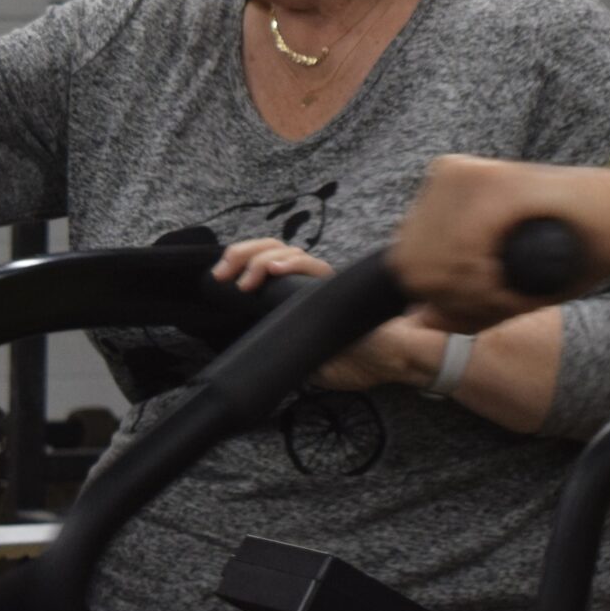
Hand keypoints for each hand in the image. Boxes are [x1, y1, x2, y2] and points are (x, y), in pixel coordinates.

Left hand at [212, 239, 443, 390]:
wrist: (391, 360)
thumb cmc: (355, 361)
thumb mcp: (304, 362)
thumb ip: (286, 350)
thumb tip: (256, 357)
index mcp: (294, 297)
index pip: (263, 267)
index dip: (239, 263)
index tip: (218, 278)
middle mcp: (306, 282)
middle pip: (268, 249)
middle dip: (240, 253)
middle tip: (222, 274)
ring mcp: (320, 280)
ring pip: (285, 250)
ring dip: (260, 258)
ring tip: (248, 278)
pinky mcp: (336, 283)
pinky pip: (312, 265)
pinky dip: (292, 264)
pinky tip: (277, 270)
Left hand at [387, 155, 609, 332]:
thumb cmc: (568, 249)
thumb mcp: (503, 278)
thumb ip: (460, 299)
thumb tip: (419, 321)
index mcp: (443, 194)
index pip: (405, 262)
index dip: (442, 296)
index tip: (488, 297)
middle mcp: (448, 177)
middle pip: (414, 266)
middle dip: (457, 296)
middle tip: (504, 294)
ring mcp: (467, 174)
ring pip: (436, 267)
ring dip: (478, 295)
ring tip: (517, 284)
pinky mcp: (492, 182)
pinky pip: (464, 260)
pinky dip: (493, 287)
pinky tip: (522, 277)